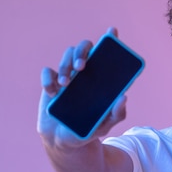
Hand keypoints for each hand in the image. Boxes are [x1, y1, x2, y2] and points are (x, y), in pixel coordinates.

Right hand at [37, 27, 127, 148]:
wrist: (64, 140)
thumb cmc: (88, 128)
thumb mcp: (106, 124)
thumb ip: (117, 113)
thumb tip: (123, 97)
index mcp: (101, 77)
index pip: (106, 53)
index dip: (110, 40)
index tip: (113, 31)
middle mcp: (85, 71)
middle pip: (84, 48)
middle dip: (82, 52)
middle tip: (82, 67)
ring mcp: (67, 75)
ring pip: (66, 56)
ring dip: (65, 65)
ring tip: (67, 84)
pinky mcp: (51, 83)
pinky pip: (47, 72)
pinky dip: (48, 78)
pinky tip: (53, 91)